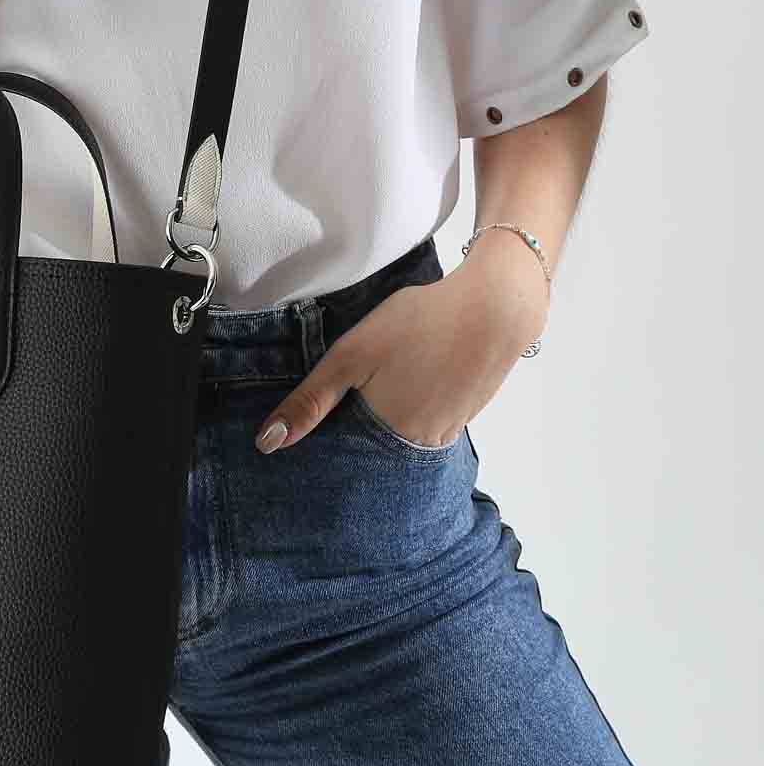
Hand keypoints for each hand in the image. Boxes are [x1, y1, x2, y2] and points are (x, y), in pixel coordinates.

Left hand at [253, 254, 548, 452]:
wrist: (496, 306)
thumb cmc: (420, 324)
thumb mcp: (352, 355)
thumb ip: (311, 400)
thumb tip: (268, 443)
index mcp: (390, 438)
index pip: (345, 459)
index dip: (325, 444)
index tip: (307, 433)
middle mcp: (421, 446)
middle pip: (373, 452)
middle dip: (352, 436)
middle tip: (341, 402)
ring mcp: (448, 432)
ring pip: (400, 438)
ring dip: (382, 423)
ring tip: (372, 390)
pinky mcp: (464, 415)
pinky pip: (425, 425)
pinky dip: (409, 411)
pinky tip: (405, 383)